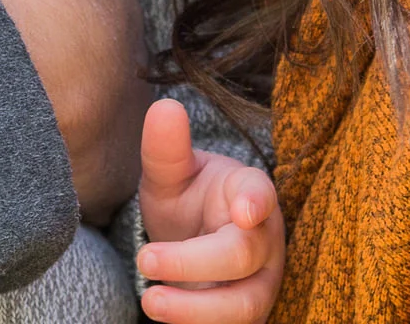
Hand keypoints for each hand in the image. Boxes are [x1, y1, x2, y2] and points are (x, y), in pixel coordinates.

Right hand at [0, 0, 149, 222]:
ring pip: (80, 131)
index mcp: (116, 7)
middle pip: (97, 68)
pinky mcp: (64, 191)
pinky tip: (5, 171)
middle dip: (71, 64)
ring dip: (53, 124)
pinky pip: (54, 184)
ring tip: (8, 114)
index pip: (106, 5)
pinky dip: (35, 176)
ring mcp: (99, 140)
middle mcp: (122, 77)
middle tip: (25, 52)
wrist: (10, 71)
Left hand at [135, 99, 284, 322]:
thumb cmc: (188, 201)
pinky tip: (167, 318)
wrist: (196, 240)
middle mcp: (264, 239)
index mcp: (249, 192)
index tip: (243, 212)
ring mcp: (260, 281)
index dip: (256, 203)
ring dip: (197, 310)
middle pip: (244, 256)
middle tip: (145, 259)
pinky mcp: (247, 313)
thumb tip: (164, 107)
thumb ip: (166, 147)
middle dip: (195, 263)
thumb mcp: (171, 174)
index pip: (260, 194)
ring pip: (245, 305)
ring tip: (151, 303)